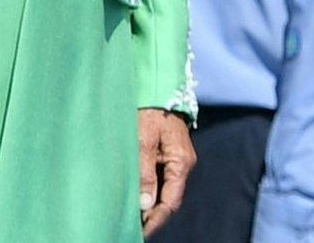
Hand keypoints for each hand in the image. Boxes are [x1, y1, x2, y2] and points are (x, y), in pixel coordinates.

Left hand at [137, 107, 192, 233]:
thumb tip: (145, 205)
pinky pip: (160, 176)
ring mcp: (175, 158)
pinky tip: (136, 195)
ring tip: (132, 217)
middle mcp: (182, 163)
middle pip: (169, 197)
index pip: (171, 201)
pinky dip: (149, 188)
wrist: (156, 85)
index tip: (141, 233)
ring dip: (150, 203)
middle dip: (153, 215)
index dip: (157, 219)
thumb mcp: (143, 140)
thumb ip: (144, 173)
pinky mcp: (167, 152)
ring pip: (164, 188)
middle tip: (134, 228)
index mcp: (181, 162)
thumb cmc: (149, 110)